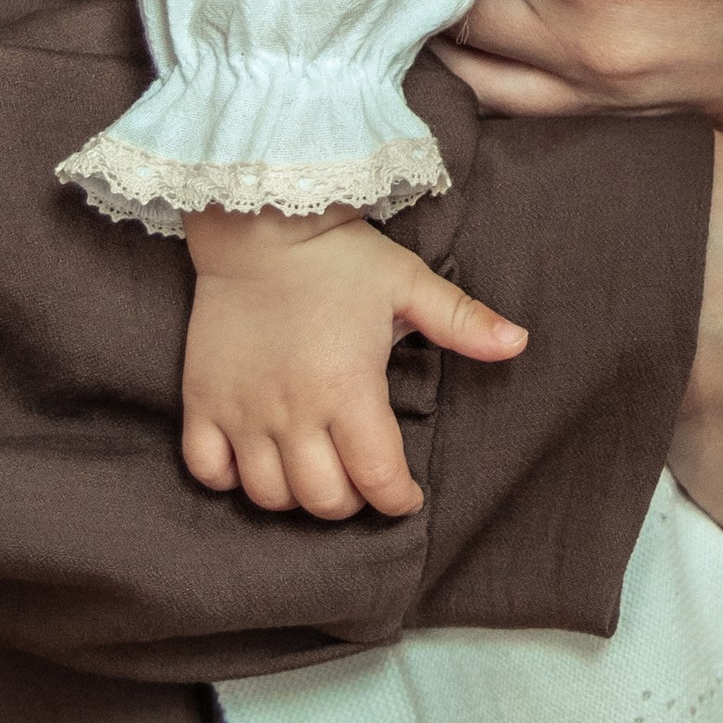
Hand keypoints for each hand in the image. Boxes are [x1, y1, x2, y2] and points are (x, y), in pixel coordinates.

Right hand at [181, 208, 525, 522]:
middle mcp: (294, 412)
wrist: (259, 222)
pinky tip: (256, 461)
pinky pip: (207, 470)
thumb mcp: (408, 284)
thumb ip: (463, 321)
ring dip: (296, 496)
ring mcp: (244, 410)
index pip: (378, 480)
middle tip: (362, 478)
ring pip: (269, 495)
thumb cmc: (340, 256)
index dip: (398, 499)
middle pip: (324, 500)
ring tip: (315, 471)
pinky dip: (231, 480)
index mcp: (349, 389)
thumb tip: (520, 342)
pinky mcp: (203, 401)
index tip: (406, 495)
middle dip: (352, 501)